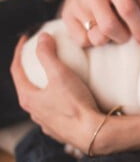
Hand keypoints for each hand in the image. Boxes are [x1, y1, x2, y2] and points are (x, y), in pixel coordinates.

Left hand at [10, 33, 100, 150]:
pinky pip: (54, 110)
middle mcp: (34, 112)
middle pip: (27, 85)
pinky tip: (67, 97)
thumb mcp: (60, 74)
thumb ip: (48, 54)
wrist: (92, 132)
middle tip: (40, 57)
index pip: (16, 70)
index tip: (26, 40)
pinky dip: (56, 99)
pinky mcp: (60, 128)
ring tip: (55, 76)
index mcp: (28, 98)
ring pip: (40, 100)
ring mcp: (46, 122)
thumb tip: (42, 37)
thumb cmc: (74, 104)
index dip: (19, 52)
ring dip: (44, 86)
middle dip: (31, 69)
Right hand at [62, 0, 139, 46]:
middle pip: (110, 26)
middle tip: (127, 35)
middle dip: (123, 36)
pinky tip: (97, 31)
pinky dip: (93, 41)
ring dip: (109, 40)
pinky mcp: (66, 16)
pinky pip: (83, 41)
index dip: (139, 28)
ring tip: (112, 31)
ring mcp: (76, 3)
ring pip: (96, 37)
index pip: (127, 8)